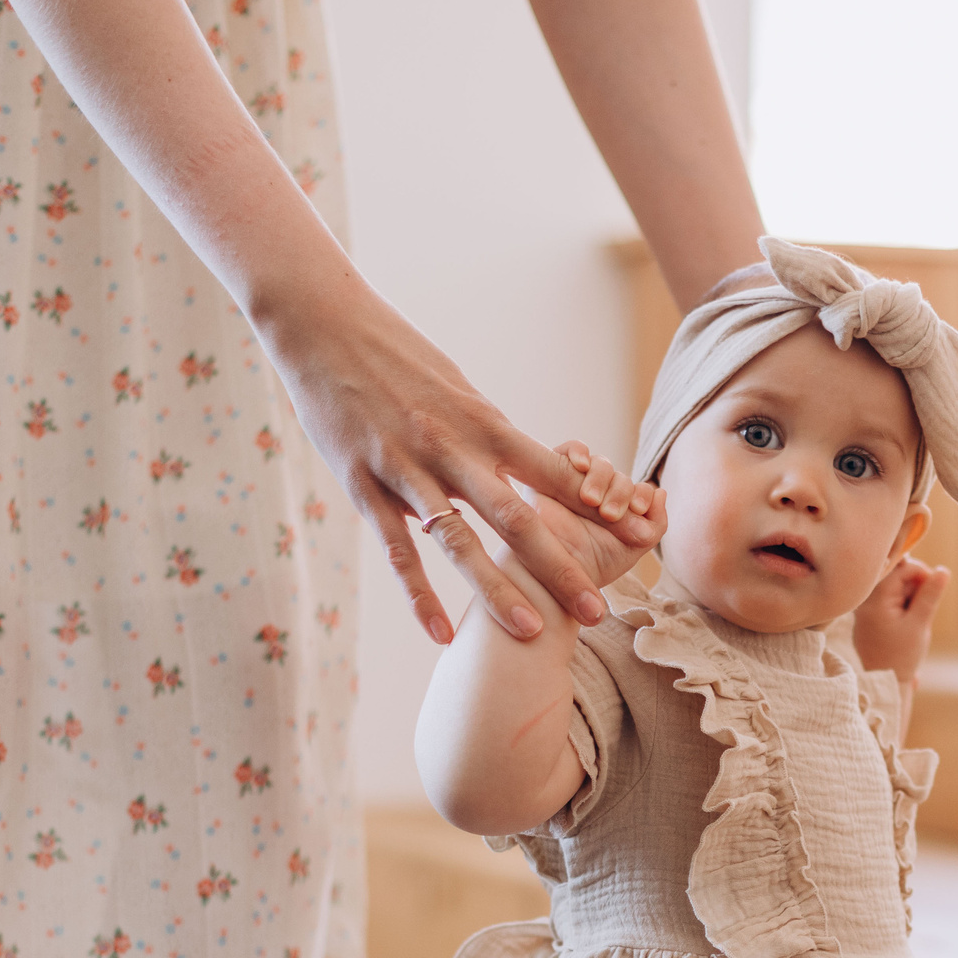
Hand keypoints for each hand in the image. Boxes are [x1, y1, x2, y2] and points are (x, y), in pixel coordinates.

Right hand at [257, 279, 662, 643]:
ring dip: (496, 591)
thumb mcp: (455, 387)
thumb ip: (487, 432)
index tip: (634, 538)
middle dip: (560, 568)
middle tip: (596, 611)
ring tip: (530, 631)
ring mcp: (407, 470)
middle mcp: (452, 449)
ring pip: (459, 542)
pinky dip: (419, 595)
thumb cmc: (396, 354)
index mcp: (483, 422)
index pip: (553, 472)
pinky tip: (440, 633)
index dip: (596, 508)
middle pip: (516, 519)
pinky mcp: (364, 485)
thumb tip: (520, 463)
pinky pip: (398, 550)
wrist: (323, 324)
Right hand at [533, 443, 662, 592]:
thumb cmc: (588, 567)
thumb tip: (661, 492)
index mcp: (619, 511)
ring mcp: (574, 482)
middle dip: (620, 491)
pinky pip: (569, 450)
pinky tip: (581, 464)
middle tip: (610, 514)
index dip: (642, 495)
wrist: (549, 576)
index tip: (639, 510)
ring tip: (591, 500)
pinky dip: (578, 451)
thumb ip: (654, 525)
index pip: (637, 490)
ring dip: (601, 477)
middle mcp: (599, 495)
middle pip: (618, 476)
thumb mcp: (630, 550)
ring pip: (598, 464)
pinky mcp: (549, 473)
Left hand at [853, 557, 951, 679]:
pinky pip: (886, 597)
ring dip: (909, 596)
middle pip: (896, 574)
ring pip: (893, 586)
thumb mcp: (919, 624)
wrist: (883, 682)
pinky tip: (904, 622)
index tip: (933, 590)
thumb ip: (930, 595)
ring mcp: (863, 606)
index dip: (922, 574)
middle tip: (921, 610)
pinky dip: (900, 604)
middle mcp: (864, 598)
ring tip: (913, 619)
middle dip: (915, 586)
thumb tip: (943, 570)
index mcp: (875, 599)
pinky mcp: (867, 613)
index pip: (902, 568)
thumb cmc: (901, 656)